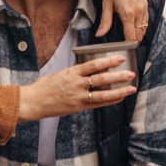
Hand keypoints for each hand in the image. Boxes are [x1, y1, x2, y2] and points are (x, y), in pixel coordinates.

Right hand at [18, 51, 135, 119]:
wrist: (35, 102)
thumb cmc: (45, 86)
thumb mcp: (60, 73)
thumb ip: (75, 72)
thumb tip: (91, 68)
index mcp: (72, 72)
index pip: (94, 65)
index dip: (109, 61)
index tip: (120, 58)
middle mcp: (76, 84)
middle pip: (102, 78)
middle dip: (119, 76)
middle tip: (131, 73)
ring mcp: (78, 97)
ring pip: (103, 93)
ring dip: (119, 91)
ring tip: (131, 88)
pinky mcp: (78, 107)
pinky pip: (97, 104)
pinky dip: (110, 101)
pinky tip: (119, 98)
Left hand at [101, 0, 150, 45]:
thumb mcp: (106, 2)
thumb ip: (105, 21)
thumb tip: (100, 35)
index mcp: (128, 13)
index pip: (131, 36)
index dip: (128, 45)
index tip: (123, 49)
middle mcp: (139, 12)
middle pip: (139, 35)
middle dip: (134, 42)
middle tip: (126, 47)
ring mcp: (144, 8)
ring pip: (144, 29)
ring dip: (138, 35)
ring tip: (130, 40)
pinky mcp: (146, 4)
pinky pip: (146, 21)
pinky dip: (142, 27)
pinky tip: (135, 28)